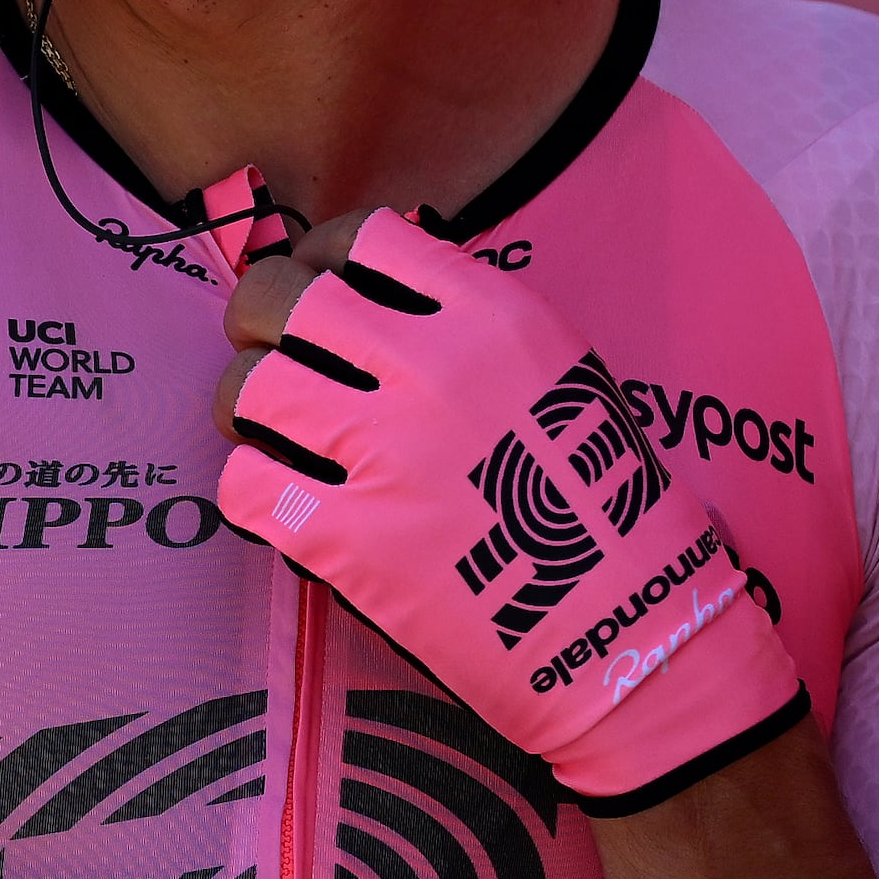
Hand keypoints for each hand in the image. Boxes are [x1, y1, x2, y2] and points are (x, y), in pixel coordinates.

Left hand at [216, 209, 822, 811]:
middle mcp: (429, 368)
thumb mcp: (563, 378)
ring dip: (248, 411)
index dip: (322, 259)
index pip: (360, 238)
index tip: (321, 291)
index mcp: (491, 316)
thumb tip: (376, 298)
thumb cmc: (608, 512)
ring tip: (273, 439)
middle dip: (257, 322)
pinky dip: (252, 496)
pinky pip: (245, 486)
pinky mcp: (349, 543)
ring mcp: (383, 453)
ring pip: (247, 387)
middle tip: (272, 358)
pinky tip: (285, 509)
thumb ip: (471, 329)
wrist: (633, 640)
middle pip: (280, 296)